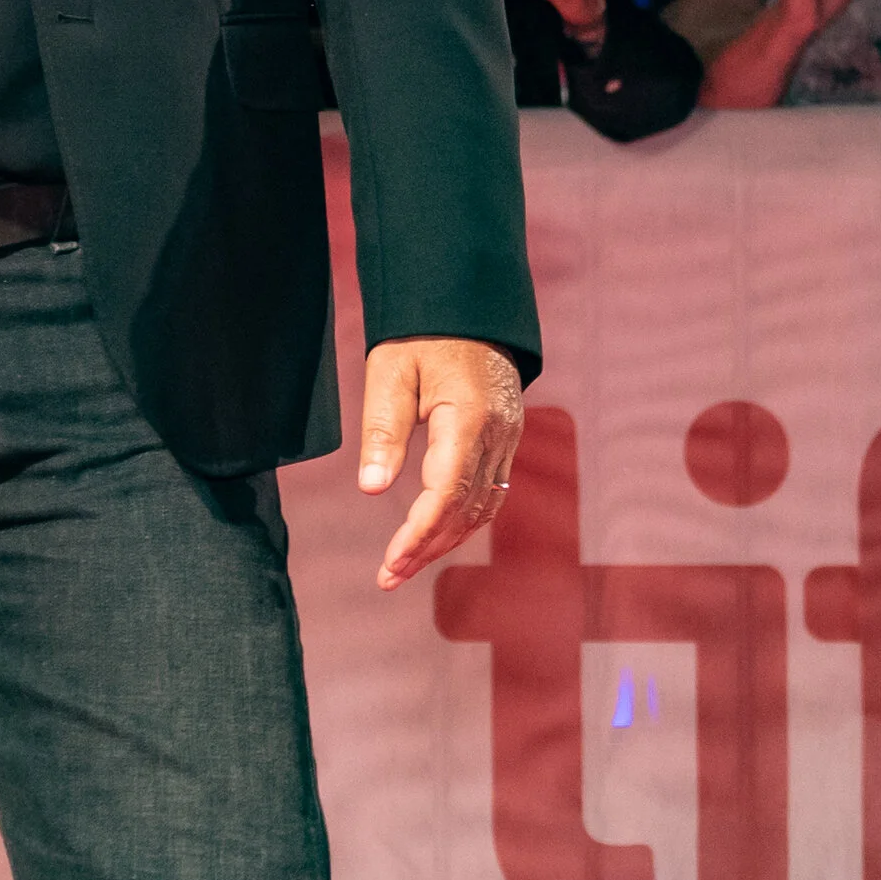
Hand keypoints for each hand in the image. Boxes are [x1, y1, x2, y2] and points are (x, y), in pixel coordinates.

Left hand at [358, 337, 524, 591]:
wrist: (466, 302)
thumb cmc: (420, 335)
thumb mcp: (390, 373)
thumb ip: (382, 431)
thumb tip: (371, 489)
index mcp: (470, 419)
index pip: (446, 494)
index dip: (418, 535)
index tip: (389, 564)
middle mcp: (498, 434)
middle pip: (468, 510)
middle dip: (428, 548)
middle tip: (389, 577)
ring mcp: (509, 436)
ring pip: (483, 506)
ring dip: (446, 540)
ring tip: (405, 564)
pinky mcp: (506, 436)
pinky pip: (491, 490)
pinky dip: (464, 518)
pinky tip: (436, 533)